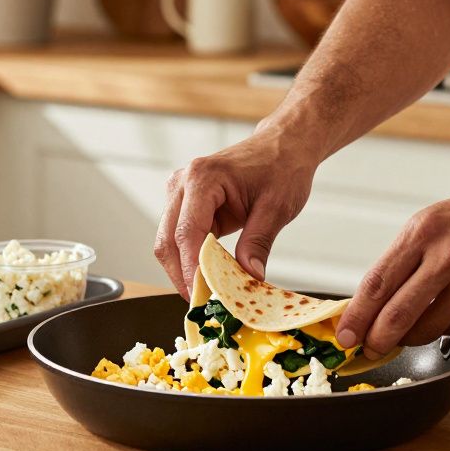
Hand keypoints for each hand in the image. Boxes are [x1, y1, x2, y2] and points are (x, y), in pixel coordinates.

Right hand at [155, 125, 316, 297]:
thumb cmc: (282, 167)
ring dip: (183, 269)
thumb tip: (249, 278)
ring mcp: (180, 192)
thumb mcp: (277, 207)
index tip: (202, 296)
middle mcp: (183, 183)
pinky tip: (207, 276)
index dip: (191, 269)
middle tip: (202, 304)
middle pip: (167, 240)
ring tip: (205, 294)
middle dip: (181, 275)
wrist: (282, 146)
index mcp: (203, 178)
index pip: (186, 233)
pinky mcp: (185, 203)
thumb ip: (258, 243)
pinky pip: (179, 237)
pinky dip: (190, 260)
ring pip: (167, 241)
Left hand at [335, 171, 449, 356]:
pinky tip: (448, 315)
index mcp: (424, 230)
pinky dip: (446, 329)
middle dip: (376, 339)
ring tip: (407, 333)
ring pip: (427, 328)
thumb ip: (408, 255)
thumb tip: (377, 298)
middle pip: (396, 314)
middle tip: (368, 349)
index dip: (356, 316)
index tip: (344, 335)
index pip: (377, 283)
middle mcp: (447, 255)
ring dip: (411, 338)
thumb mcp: (439, 218)